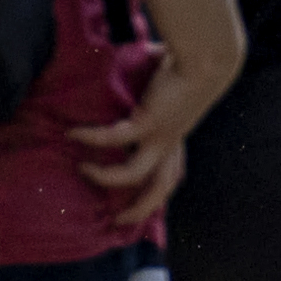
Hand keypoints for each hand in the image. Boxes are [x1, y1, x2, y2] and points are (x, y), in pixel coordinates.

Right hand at [68, 49, 228, 232]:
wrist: (205, 59)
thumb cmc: (192, 67)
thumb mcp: (173, 89)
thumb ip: (155, 92)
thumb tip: (139, 75)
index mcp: (177, 138)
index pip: (171, 176)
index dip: (158, 194)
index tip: (140, 203)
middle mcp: (170, 144)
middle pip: (159, 191)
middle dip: (139, 211)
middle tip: (116, 221)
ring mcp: (159, 137)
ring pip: (134, 176)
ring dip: (105, 177)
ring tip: (83, 169)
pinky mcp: (148, 123)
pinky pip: (113, 138)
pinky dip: (92, 137)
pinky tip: (74, 133)